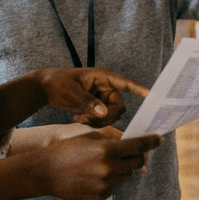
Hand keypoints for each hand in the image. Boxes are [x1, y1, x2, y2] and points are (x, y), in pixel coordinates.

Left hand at [35, 67, 149, 127]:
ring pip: (112, 116)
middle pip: (119, 107)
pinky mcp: (99, 108)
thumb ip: (88, 102)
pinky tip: (79, 117)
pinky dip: (93, 122)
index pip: (126, 83)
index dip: (139, 89)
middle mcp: (107, 87)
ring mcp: (103, 98)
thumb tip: (104, 113)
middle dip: (106, 117)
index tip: (152, 96)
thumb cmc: (58, 83)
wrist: (47, 88)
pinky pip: (104, 120)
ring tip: (80, 117)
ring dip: (98, 121)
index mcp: (103, 77)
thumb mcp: (71, 92)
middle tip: (87, 119)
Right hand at [38, 128, 162, 199]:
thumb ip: (112, 139)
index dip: (151, 142)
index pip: (138, 146)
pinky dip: (113, 178)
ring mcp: (106, 184)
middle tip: (134, 152)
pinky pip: (116, 185)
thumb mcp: (89, 137)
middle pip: (137, 162)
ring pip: (127, 174)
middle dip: (139, 156)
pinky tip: (98, 173)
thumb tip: (131, 142)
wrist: (45, 172)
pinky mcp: (101, 195)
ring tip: (106, 163)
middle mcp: (109, 168)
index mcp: (106, 150)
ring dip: (123, 167)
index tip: (158, 139)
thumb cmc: (66, 150)